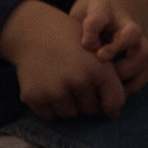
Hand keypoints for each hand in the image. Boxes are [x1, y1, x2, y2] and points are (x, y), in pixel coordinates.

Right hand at [0, 0, 129, 119]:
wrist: (35, 32)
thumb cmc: (73, 42)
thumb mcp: (98, 53)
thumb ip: (110, 81)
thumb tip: (113, 115)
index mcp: (98, 68)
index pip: (114, 103)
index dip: (111, 102)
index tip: (103, 96)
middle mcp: (77, 81)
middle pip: (90, 111)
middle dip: (88, 101)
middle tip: (78, 82)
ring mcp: (53, 90)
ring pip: (69, 114)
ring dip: (69, 104)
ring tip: (63, 82)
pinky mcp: (33, 97)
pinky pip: (49, 115)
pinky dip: (51, 107)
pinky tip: (49, 87)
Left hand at [68, 0, 147, 93]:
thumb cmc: (97, 6)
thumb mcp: (82, 9)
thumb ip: (75, 33)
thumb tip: (59, 66)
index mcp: (105, 8)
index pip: (99, 17)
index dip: (92, 32)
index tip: (86, 44)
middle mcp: (127, 20)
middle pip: (130, 33)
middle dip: (117, 51)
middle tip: (100, 63)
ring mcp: (142, 33)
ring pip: (145, 52)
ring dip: (128, 72)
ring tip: (110, 86)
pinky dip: (137, 82)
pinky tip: (120, 91)